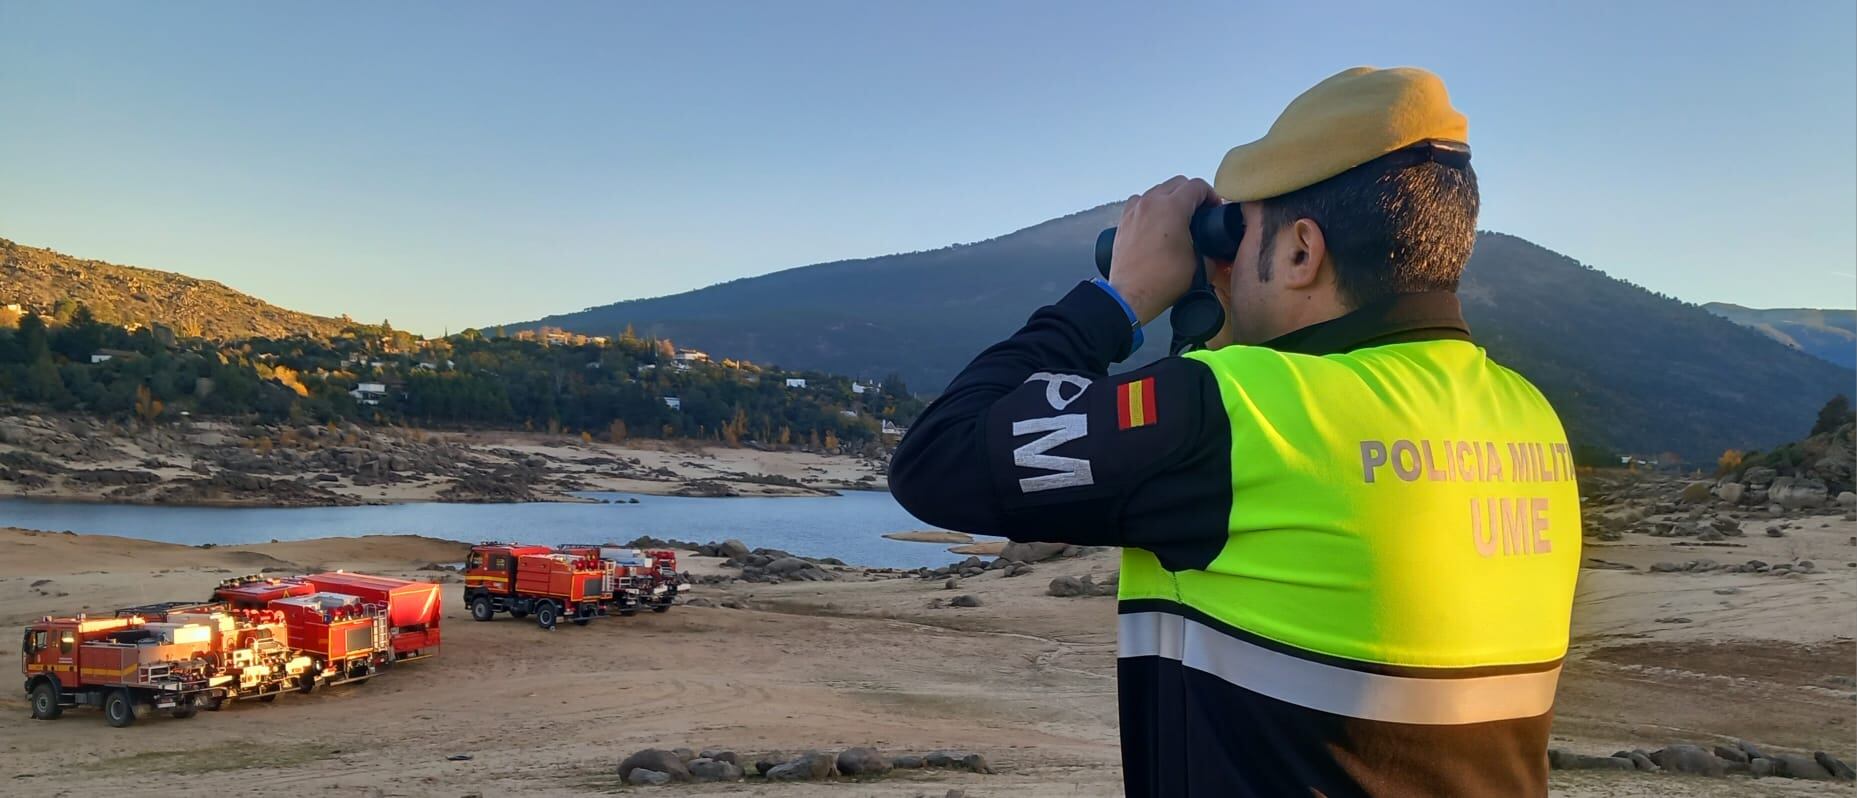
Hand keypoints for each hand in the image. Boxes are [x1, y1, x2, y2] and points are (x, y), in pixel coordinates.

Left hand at [1109, 176, 1215, 324]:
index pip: (1197, 186)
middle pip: (1177, 183)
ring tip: (1177, 218)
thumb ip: (1212, 253)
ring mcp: (1135, 210)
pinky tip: (1156, 223)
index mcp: (1172, 207)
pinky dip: (1151, 207)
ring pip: (1158, 190)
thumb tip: (1215, 252)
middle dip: (1191, 195)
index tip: (1214, 209)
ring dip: (1170, 199)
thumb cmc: (1163, 281)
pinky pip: (1140, 202)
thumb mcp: (1199, 266)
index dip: (1211, 196)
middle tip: (1199, 213)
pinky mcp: (1123, 220)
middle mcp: (1151, 202)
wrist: (1131, 295)